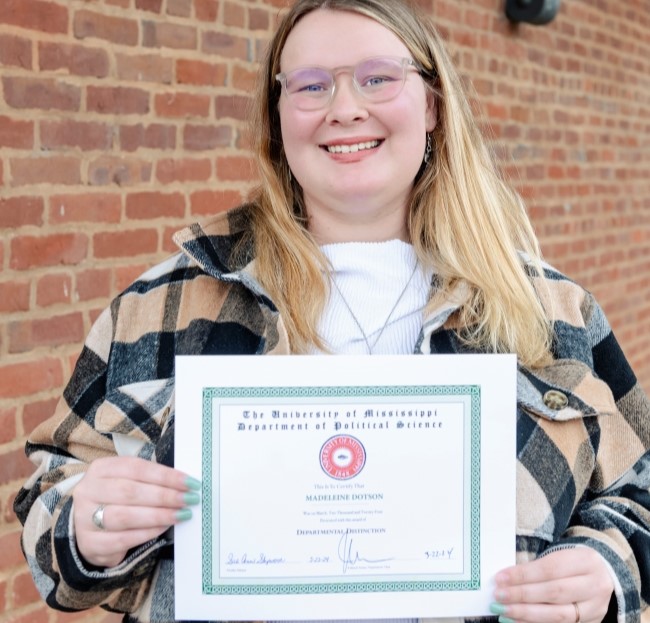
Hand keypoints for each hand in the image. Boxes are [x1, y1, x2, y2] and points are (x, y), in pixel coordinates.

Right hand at [72, 456, 200, 567]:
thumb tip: (184, 484)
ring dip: (159, 515)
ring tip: (181, 514)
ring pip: (126, 516)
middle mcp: (88, 491)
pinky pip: (122, 539)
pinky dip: (147, 533)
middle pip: (131, 492)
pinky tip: (164, 528)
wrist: (88, 528)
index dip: (165, 475)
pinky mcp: (89, 543)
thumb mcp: (127, 481)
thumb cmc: (116, 500)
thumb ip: (150, 480)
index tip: (189, 482)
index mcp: (100, 469)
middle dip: (165, 496)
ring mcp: (84, 518)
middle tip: (189, 499)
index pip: (137, 468)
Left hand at [491, 548, 613, 622]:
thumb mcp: (561, 557)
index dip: (523, 575)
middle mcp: (595, 586)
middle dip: (523, 596)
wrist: (603, 576)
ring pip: (559, 615)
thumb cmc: (572, 564)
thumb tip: (505, 579)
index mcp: (586, 561)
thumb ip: (536, 568)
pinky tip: (519, 622)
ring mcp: (595, 608)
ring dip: (527, 614)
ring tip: (505, 611)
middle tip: (499, 597)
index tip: (500, 578)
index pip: (550, 569)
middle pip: (555, 593)